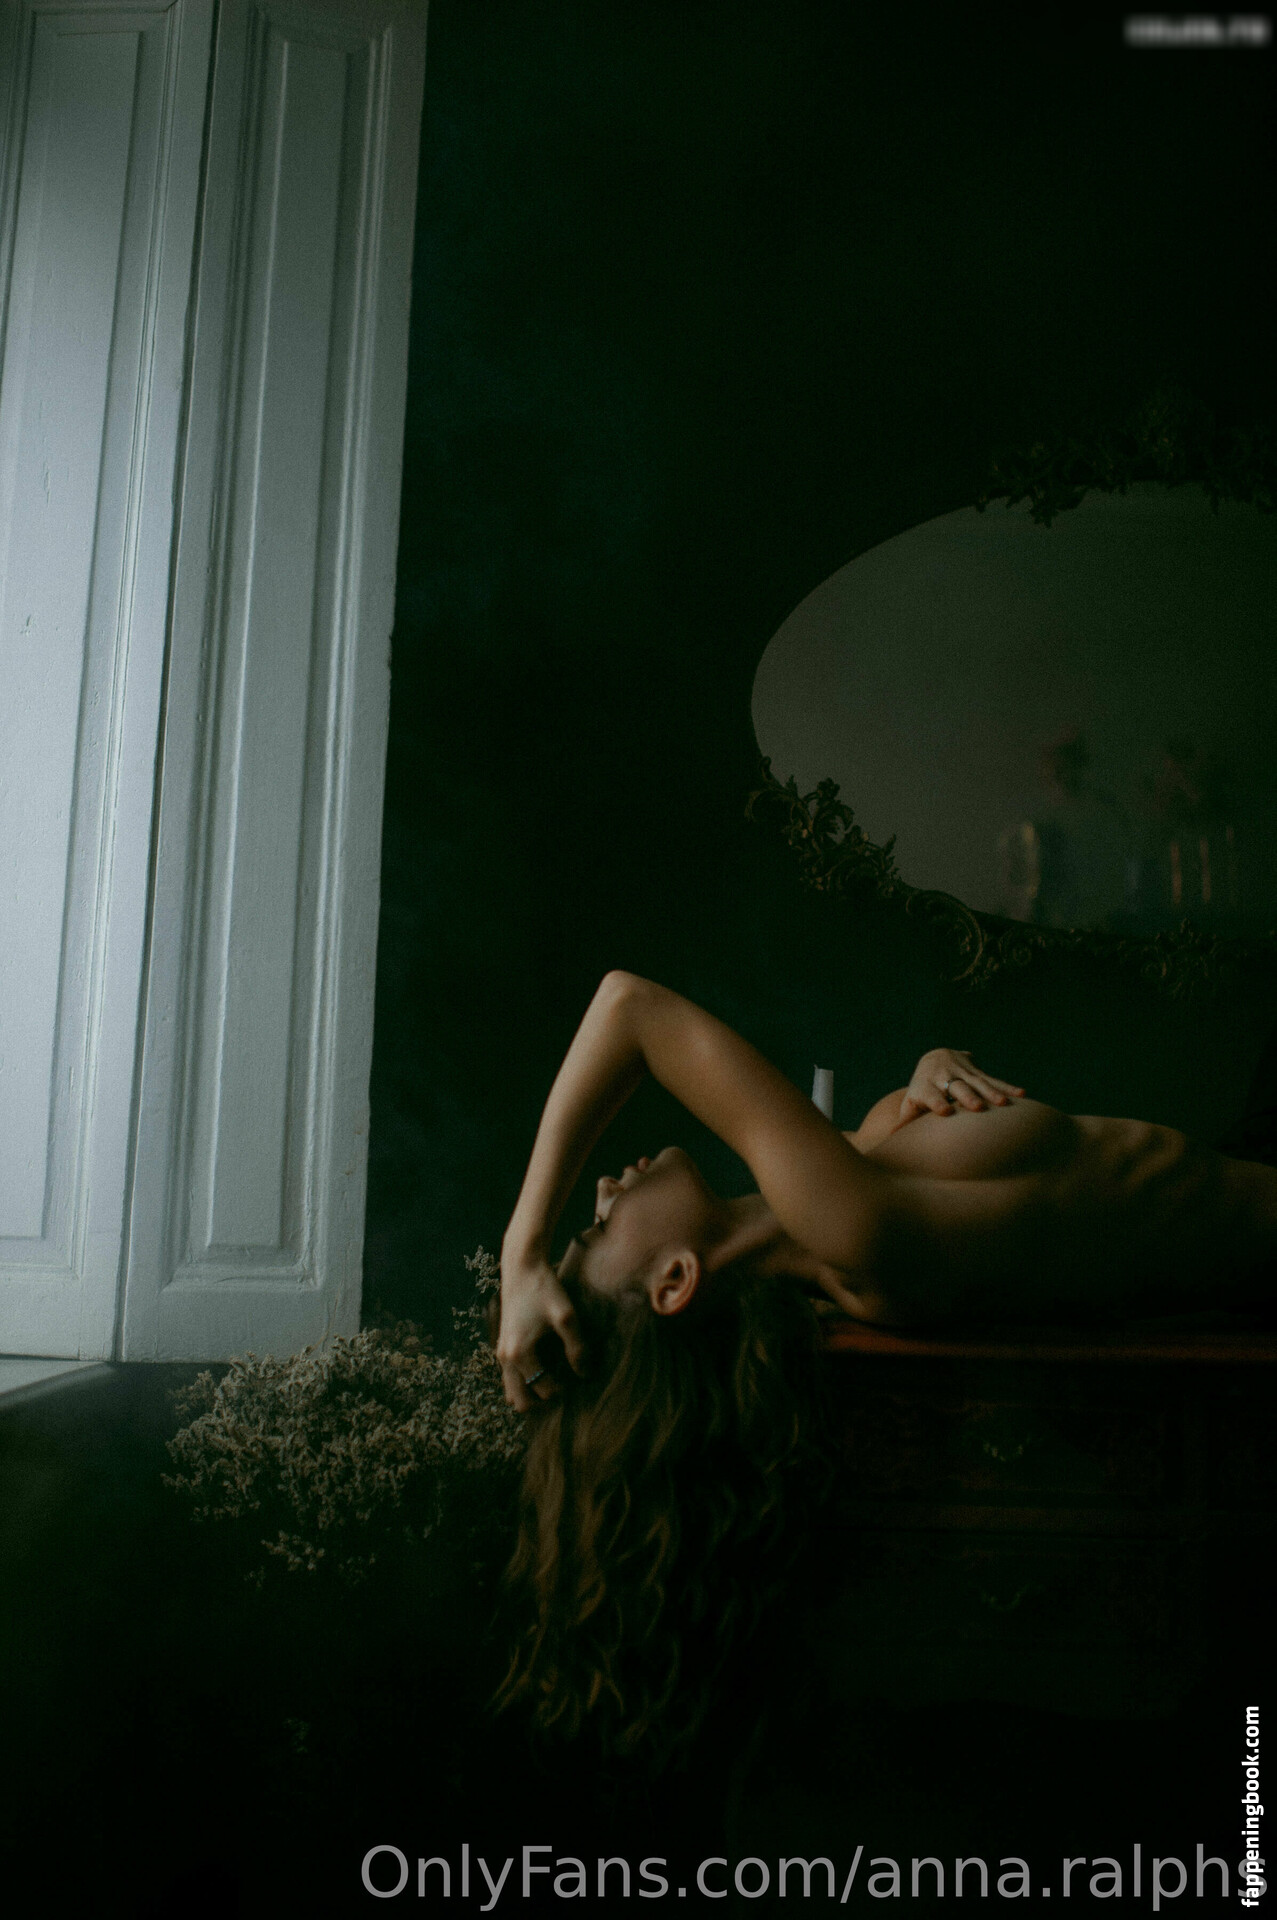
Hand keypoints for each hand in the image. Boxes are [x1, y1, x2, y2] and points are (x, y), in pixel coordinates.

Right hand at [496, 1247, 586, 1411]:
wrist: (522, 1267)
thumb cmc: (544, 1289)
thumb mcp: (566, 1317)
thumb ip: (577, 1348)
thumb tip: (584, 1374)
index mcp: (520, 1354)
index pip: (544, 1390)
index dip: (565, 1389)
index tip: (579, 1378)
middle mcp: (505, 1358)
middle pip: (520, 1401)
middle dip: (543, 1400)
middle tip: (565, 1387)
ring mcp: (501, 1352)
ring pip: (512, 1390)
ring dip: (531, 1392)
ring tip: (556, 1380)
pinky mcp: (502, 1344)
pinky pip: (510, 1376)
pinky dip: (525, 1380)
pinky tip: (545, 1367)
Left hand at [899, 1048, 1023, 1122]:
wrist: (932, 1059)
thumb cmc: (921, 1091)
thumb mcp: (912, 1102)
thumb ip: (905, 1121)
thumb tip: (890, 1141)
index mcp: (925, 1086)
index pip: (930, 1095)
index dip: (937, 1102)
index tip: (945, 1112)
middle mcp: (944, 1077)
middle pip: (956, 1087)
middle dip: (967, 1097)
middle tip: (977, 1107)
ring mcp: (961, 1072)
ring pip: (977, 1082)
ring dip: (991, 1092)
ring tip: (1003, 1104)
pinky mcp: (976, 1070)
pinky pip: (993, 1079)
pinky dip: (1007, 1087)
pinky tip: (1022, 1094)